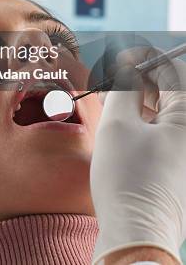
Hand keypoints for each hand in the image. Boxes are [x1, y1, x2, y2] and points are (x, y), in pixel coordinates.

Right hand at [91, 56, 185, 264]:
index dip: (143, 59)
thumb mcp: (118, 124)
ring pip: (164, 112)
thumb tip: (127, 65)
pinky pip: (163, 132)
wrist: (136, 234)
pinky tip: (120, 122)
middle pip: (170, 92)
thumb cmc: (128, 178)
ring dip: (139, 101)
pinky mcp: (179, 167)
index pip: (172, 71)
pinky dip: (143, 121)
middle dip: (139, 81)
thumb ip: (124, 86)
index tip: (120, 58)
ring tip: (111, 101)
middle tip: (111, 80)